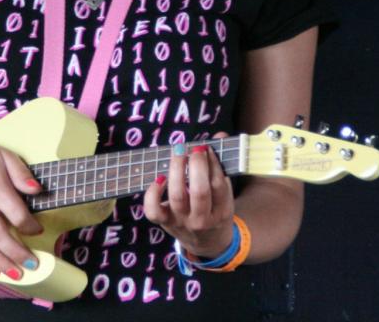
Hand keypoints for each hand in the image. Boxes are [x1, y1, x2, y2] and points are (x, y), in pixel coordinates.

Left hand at [143, 133, 235, 257]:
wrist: (207, 243)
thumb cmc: (215, 210)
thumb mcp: (225, 193)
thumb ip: (222, 164)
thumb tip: (220, 134)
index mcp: (221, 211)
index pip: (219, 185)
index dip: (213, 163)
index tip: (208, 147)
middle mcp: (202, 218)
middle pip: (199, 192)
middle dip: (197, 166)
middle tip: (195, 148)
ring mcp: (181, 221)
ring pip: (177, 197)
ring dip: (176, 171)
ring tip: (179, 152)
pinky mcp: (164, 222)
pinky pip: (153, 210)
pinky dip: (153, 193)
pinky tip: (160, 177)